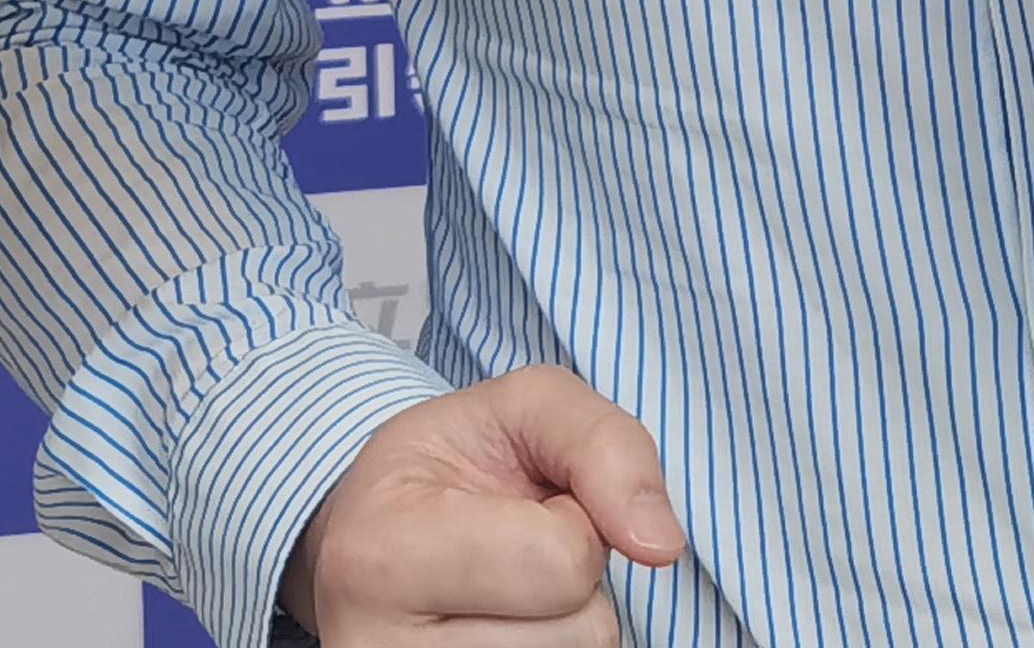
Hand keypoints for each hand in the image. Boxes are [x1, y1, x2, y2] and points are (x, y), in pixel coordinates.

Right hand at [284, 367, 682, 644]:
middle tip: (509, 550)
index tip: (513, 506)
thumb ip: (606, 445)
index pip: (565, 563)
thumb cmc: (451, 464)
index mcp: (380, 554)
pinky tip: (505, 624)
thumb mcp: (523, 409)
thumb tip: (662, 544)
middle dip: (572, 577)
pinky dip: (552, 644)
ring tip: (504, 588)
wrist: (372, 533)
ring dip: (566, 620)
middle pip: (581, 632)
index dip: (571, 519)